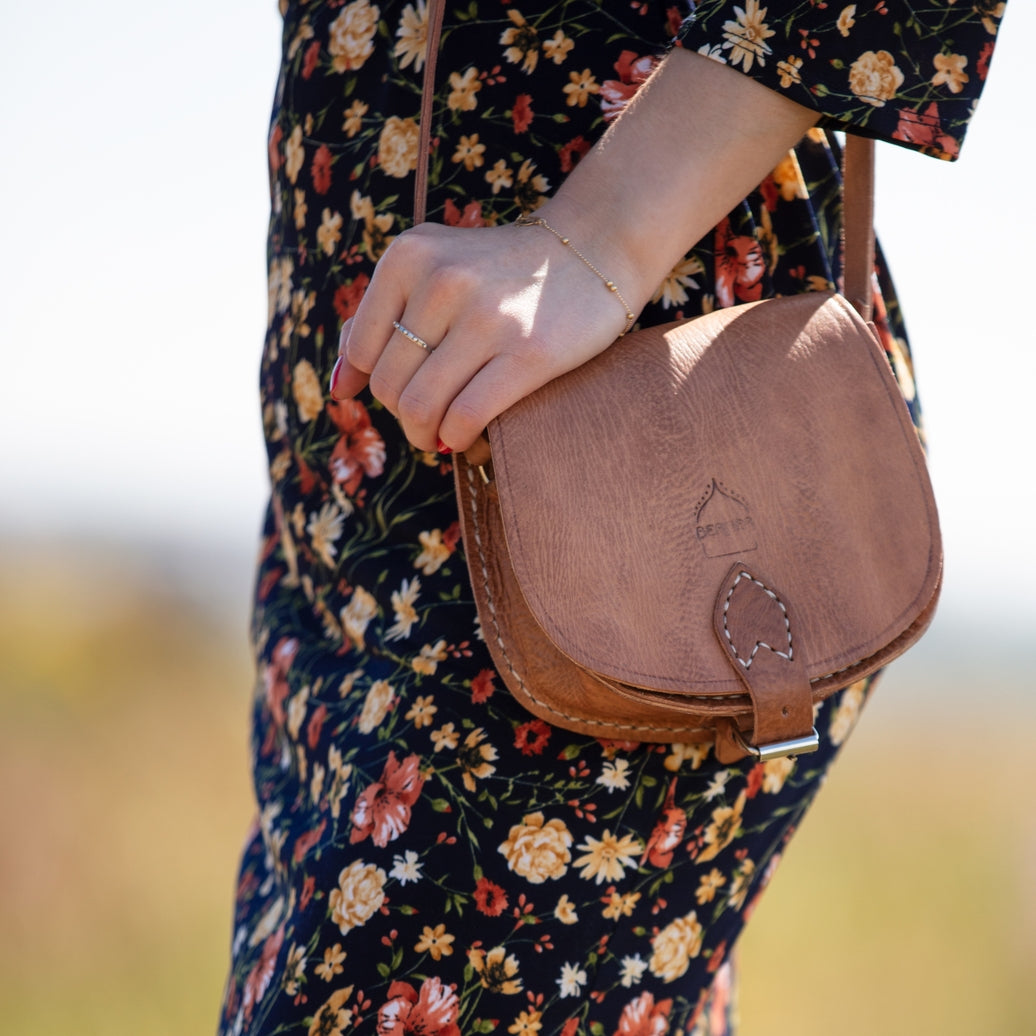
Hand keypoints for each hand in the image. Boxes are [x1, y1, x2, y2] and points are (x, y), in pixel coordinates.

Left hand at [329, 216, 635, 453]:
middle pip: (388, 385)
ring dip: (426, 435)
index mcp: (409, 256)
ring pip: (420, 408)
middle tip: (428, 419)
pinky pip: (466, 417)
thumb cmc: (502, 273)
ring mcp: (486, 317)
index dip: (375, 385)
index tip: (405, 392)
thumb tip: (339, 390)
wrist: (593, 249)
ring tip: (441, 435)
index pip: (361, 351)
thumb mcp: (432, 269)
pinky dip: (457, 438)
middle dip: (404, 415)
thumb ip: (379, 320)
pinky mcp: (529, 353)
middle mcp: (442, 281)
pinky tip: (467, 435)